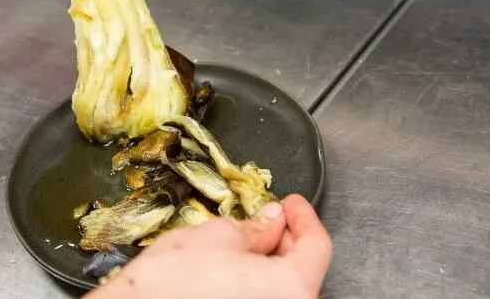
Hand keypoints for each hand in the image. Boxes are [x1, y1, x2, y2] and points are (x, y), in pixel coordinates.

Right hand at [85, 194, 332, 298]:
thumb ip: (256, 227)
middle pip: (304, 269)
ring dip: (273, 260)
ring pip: (285, 287)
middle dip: (287, 238)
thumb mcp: (218, 236)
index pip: (316, 246)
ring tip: (249, 240)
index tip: (292, 202)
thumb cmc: (173, 282)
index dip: (304, 216)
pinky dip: (259, 282)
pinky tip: (238, 268)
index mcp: (292, 288)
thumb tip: (272, 220)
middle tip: (268, 216)